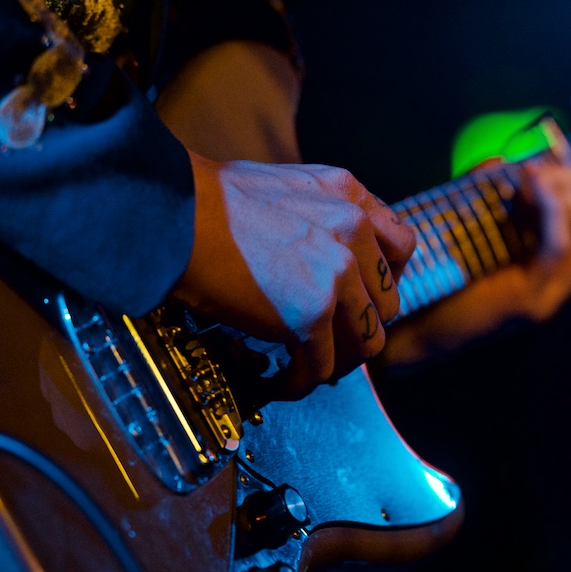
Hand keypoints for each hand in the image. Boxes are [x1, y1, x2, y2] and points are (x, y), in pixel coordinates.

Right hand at [171, 152, 415, 398]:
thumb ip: (320, 216)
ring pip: (365, 343)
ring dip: (335, 363)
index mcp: (348, 196)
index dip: (382, 281)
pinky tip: (275, 380)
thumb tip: (322, 258)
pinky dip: (297, 383)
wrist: (169, 214)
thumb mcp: (285, 187)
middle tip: (328, 343)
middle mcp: (352, 231)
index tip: (359, 300)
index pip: (401, 247)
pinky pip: (321, 368)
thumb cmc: (205, 202)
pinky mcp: (309, 315)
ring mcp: (335, 274)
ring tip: (304, 367)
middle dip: (358, 330)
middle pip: (386, 304)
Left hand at [383, 161, 570, 366]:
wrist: (412, 332)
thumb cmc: (433, 282)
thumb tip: (500, 161)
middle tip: (543, 168)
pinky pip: (558, 248)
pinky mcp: (527, 301)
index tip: (550, 165)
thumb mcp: (471, 238)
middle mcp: (553, 289)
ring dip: (570, 196)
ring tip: (539, 175)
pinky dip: (554, 212)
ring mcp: (545, 298)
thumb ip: (490, 206)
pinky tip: (536, 188)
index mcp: (544, 276)